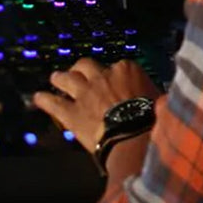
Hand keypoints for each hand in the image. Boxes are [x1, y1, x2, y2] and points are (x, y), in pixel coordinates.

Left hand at [32, 57, 161, 154]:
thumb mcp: (161, 100)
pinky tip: (38, 98)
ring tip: (55, 78)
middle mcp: (102, 76)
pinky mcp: (72, 112)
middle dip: (80, 68)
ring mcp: (85, 93)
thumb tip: (164, 100)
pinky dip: (45, 100)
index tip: (113, 80)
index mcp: (126, 70)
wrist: (133, 138)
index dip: (114, 74)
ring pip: (67, 79)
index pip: (118, 66)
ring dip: (59, 78)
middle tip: (76, 72)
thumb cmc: (152, 120)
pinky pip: (54, 103)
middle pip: (86, 64)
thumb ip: (155, 95)